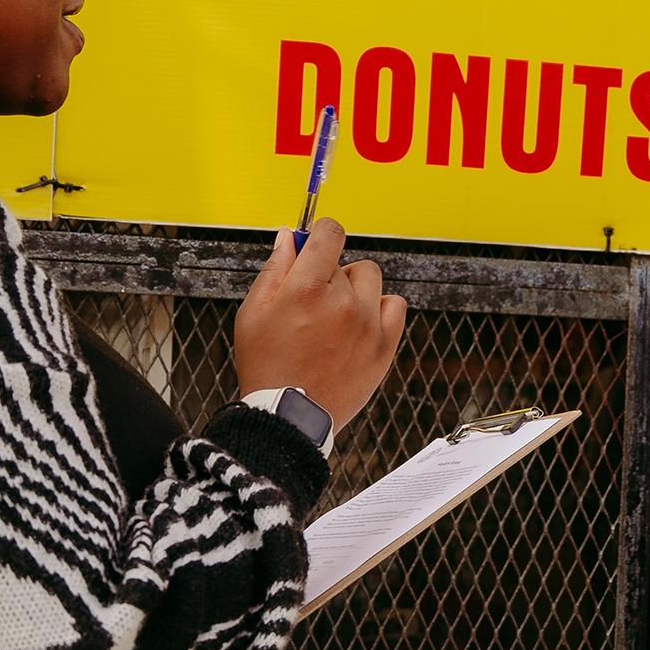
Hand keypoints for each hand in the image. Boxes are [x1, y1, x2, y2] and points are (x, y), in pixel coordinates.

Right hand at [233, 218, 405, 431]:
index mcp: (307, 288)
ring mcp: (368, 324)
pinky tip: (359, 323)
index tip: (317, 240)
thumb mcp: (253, 313)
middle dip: (328, 273)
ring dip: (354, 289)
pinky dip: (380, 307)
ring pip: (370, 280)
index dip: (321, 231)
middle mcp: (343, 302)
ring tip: (334, 316)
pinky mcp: (384, 345)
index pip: (330, 233)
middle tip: (311, 302)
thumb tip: (289, 237)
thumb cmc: (267, 367)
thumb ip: (274, 269)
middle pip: (345, 261)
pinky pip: (395, 305)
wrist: (288, 417)